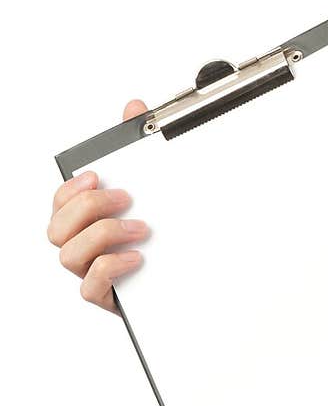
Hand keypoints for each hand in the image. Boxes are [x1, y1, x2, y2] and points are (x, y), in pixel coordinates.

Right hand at [48, 98, 150, 313]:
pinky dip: (110, 268)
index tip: (95, 174)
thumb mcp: (155, 186)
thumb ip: (139, 147)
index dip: (70, 189)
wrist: (192, 277)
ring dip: (102, 236)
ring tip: (141, 228)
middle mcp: (83, 246)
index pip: (60, 203)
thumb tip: (134, 108)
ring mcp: (91, 273)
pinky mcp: (108, 297)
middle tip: (126, 199)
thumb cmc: (161, 231)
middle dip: (89, 208)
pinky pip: (90, 288)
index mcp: (87, 221)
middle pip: (57, 229)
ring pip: (67, 257)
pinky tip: (137, 258)